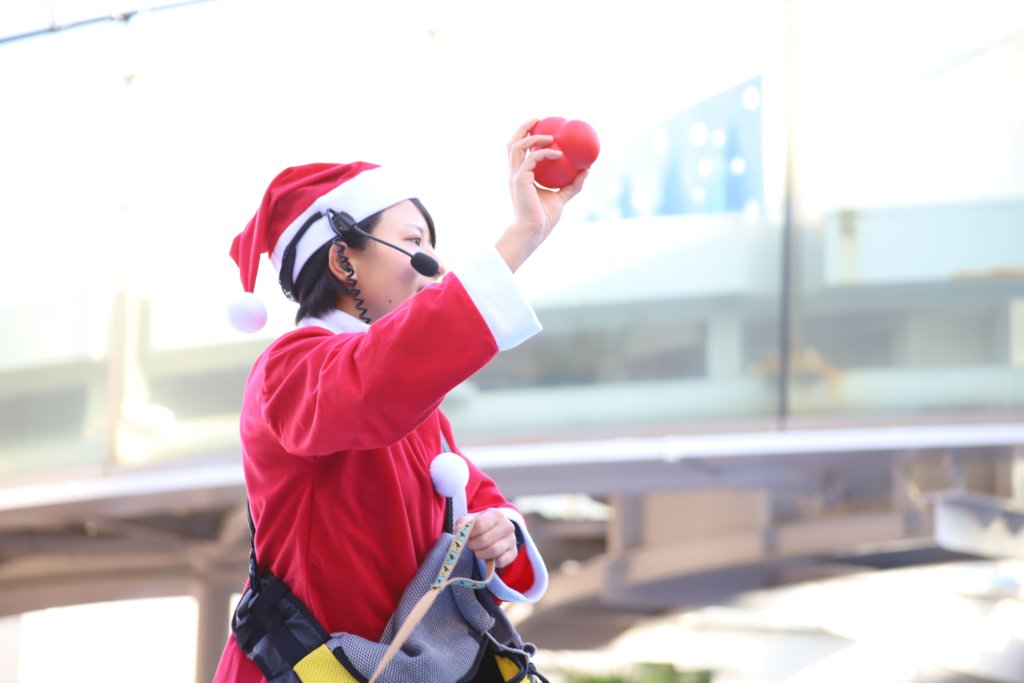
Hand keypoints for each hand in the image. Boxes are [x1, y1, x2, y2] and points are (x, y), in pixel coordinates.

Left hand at [456, 508, 518, 568]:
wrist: (496, 530)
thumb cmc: (480, 525)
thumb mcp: (470, 520)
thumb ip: (462, 523)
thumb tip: (458, 531)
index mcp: (496, 515)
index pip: (479, 525)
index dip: (469, 533)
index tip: (466, 535)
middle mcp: (507, 526)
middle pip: (484, 540)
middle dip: (473, 545)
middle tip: (470, 544)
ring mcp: (512, 540)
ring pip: (493, 551)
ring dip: (480, 553)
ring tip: (478, 550)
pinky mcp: (514, 553)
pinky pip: (500, 561)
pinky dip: (491, 561)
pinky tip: (488, 556)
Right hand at [496, 118, 588, 271]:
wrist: (533, 231)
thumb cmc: (544, 219)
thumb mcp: (561, 198)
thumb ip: (572, 184)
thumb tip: (587, 169)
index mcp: (520, 176)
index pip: (518, 152)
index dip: (526, 137)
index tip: (540, 127)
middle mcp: (514, 173)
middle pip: (511, 143)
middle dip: (522, 127)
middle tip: (538, 118)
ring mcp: (515, 176)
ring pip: (517, 146)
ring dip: (533, 135)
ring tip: (550, 133)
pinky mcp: (520, 179)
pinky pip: (532, 158)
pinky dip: (545, 152)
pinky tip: (559, 153)